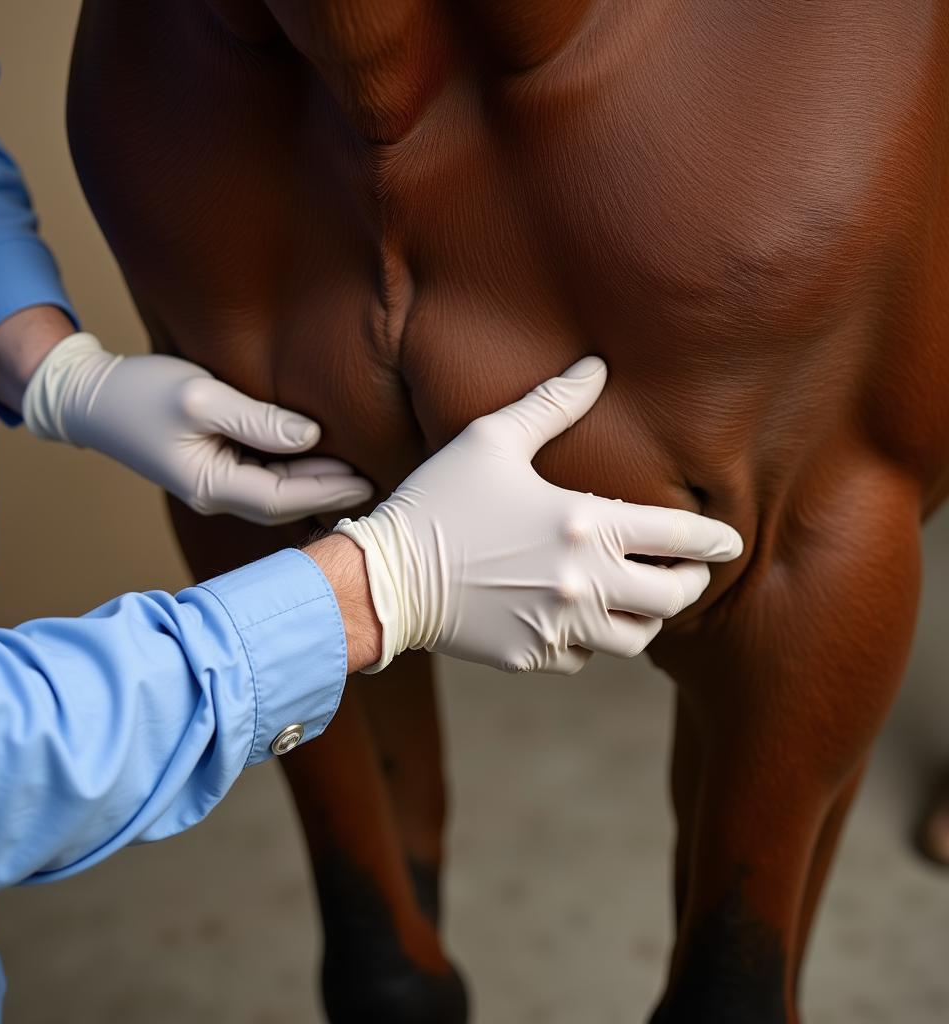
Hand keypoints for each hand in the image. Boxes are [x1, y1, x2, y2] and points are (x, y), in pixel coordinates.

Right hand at [22, 333, 372, 523]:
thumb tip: (310, 437)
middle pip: (284, 504)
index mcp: (208, 485)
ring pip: (276, 494)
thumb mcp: (201, 398)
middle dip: (330, 495)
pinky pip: (263, 479)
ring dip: (315, 485)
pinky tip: (321, 463)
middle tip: (378, 484)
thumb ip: (256, 420)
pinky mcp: (214, 469)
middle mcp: (214, 494)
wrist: (92, 399)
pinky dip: (294, 474)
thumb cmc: (141, 393)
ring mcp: (213, 484)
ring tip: (360, 476)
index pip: (281, 498)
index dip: (326, 490)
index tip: (365, 479)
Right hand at [335, 356, 742, 673]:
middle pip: (672, 597)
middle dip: (690, 584)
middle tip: (687, 574)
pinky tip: (576, 619)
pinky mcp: (532, 656)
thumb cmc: (440, 500)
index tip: (727, 542)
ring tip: (638, 601)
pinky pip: (583, 657)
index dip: (714, 541)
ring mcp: (559, 627)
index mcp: (585, 525)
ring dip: (645, 618)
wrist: (387, 576)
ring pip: (636, 639)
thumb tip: (596, 365)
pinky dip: (590, 641)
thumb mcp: (492, 440)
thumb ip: (552, 404)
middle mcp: (584, 583)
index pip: (680, 539)